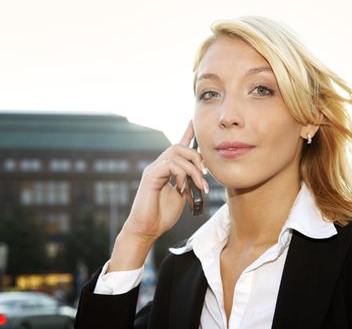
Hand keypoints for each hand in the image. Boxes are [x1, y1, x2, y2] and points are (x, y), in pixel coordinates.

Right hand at [108, 121, 207, 270]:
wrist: (147, 229)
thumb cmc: (162, 215)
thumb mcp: (182, 196)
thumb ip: (189, 183)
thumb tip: (200, 176)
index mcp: (166, 169)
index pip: (178, 147)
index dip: (187, 134)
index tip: (193, 122)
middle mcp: (158, 166)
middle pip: (179, 147)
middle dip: (197, 157)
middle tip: (205, 175)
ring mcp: (153, 169)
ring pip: (176, 154)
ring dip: (193, 169)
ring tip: (199, 185)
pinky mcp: (150, 176)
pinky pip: (170, 165)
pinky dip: (182, 174)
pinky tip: (183, 187)